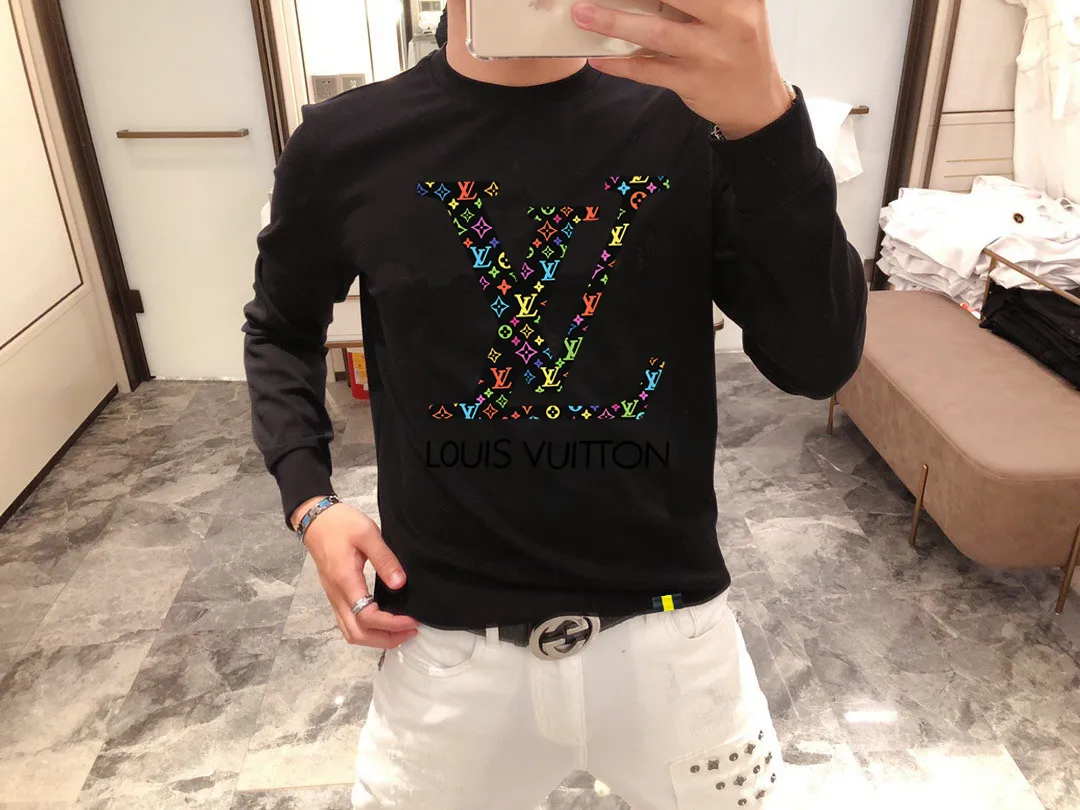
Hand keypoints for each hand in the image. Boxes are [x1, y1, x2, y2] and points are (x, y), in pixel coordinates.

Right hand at [294, 499, 419, 648]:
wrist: (316, 519)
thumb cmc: (341, 524)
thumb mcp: (367, 533)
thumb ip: (384, 559)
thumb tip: (399, 583)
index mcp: (345, 581)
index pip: (367, 617)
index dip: (391, 624)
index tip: (412, 621)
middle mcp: (337, 595)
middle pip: (357, 634)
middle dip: (386, 639)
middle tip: (411, 631)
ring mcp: (333, 597)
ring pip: (350, 632)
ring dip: (375, 638)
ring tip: (400, 631)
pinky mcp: (334, 595)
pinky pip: (348, 623)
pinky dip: (366, 630)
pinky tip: (383, 622)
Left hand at [572, 0, 791, 138]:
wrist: (757, 102)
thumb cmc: (738, 47)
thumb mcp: (735, 11)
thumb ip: (700, 1)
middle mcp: (728, 20)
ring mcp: (709, 54)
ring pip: (655, 34)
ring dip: (614, 22)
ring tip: (583, 14)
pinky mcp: (693, 82)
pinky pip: (649, 71)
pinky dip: (621, 64)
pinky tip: (599, 58)